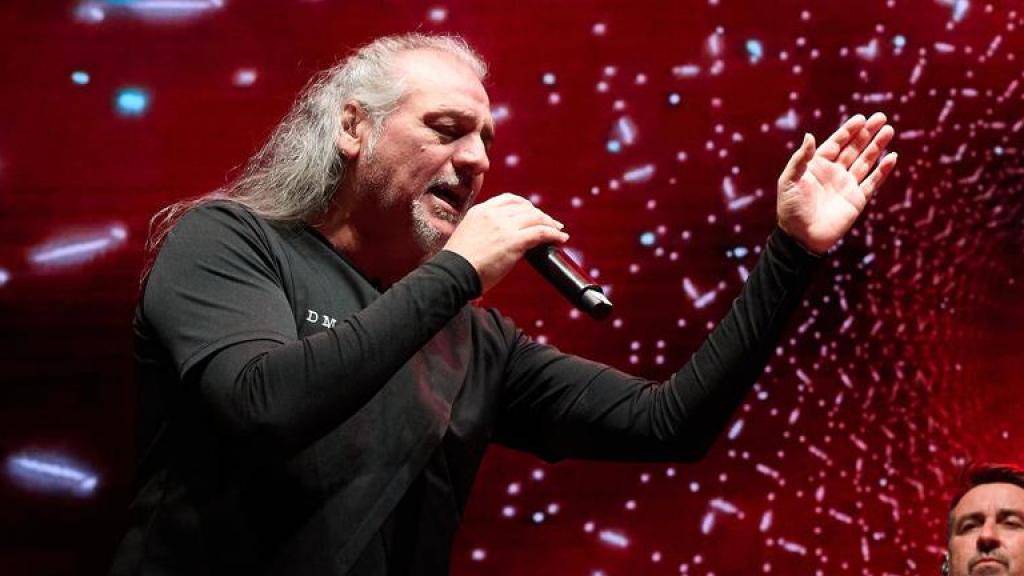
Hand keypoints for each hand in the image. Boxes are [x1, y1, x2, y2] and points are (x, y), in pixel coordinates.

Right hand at [443, 193, 568, 292]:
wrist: (452, 274)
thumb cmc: (456, 265)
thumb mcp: (467, 237)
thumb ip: (483, 232)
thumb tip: (497, 241)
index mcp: (480, 211)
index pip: (508, 199)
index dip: (525, 205)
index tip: (532, 213)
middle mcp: (493, 214)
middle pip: (525, 207)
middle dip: (540, 215)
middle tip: (550, 224)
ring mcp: (504, 226)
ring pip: (536, 218)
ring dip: (550, 224)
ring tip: (558, 231)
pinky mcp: (513, 241)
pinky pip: (541, 232)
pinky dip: (554, 234)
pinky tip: (561, 238)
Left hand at [776, 112, 897, 253]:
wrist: (800, 238)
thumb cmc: (790, 210)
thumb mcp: (788, 182)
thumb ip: (800, 159)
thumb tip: (809, 135)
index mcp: (817, 166)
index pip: (836, 144)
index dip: (848, 131)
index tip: (861, 118)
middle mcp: (834, 173)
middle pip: (854, 148)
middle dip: (867, 133)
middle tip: (881, 117)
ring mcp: (846, 186)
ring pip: (865, 161)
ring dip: (877, 146)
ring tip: (889, 130)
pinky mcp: (857, 200)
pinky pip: (872, 182)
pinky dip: (883, 171)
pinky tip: (892, 157)